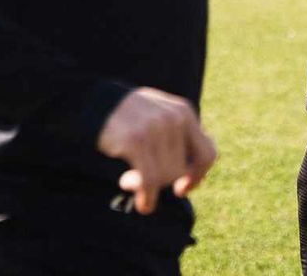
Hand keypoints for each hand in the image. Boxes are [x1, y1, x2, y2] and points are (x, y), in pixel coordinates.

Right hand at [96, 87, 215, 214]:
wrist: (98, 103)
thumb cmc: (132, 118)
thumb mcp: (161, 118)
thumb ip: (178, 141)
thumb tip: (187, 179)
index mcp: (184, 112)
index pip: (207, 153)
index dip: (199, 176)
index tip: (183, 188)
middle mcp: (174, 118)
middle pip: (181, 169)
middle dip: (164, 181)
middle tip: (143, 179)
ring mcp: (156, 128)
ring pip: (165, 177)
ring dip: (150, 188)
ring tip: (131, 180)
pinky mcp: (137, 141)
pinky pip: (150, 181)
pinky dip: (148, 198)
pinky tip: (143, 204)